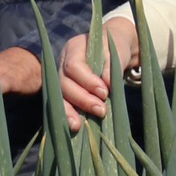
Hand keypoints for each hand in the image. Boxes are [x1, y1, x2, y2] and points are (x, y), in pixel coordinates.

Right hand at [58, 16, 139, 131]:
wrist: (113, 49)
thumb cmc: (115, 48)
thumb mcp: (117, 51)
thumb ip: (111, 66)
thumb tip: (106, 84)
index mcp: (74, 48)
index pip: (73, 66)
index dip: (87, 81)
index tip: (104, 92)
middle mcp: (62, 63)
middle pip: (64, 83)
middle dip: (81, 100)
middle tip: (101, 111)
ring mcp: (62, 77)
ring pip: (59, 96)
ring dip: (69, 112)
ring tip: (78, 126)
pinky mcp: (66, 91)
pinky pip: (63, 103)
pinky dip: (68, 115)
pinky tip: (74, 126)